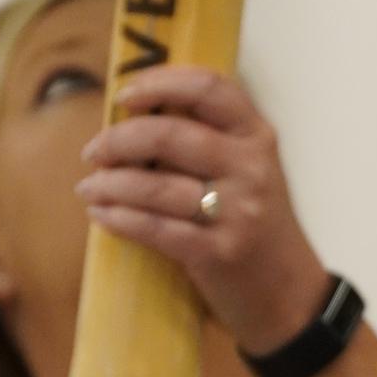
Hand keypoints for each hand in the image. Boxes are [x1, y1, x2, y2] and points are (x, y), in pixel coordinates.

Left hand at [77, 67, 330, 355]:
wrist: (289, 293)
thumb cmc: (255, 224)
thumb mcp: (248, 170)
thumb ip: (208, 138)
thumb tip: (134, 116)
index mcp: (258, 136)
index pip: (209, 87)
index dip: (160, 82)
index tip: (124, 94)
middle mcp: (252, 167)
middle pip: (170, 134)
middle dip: (118, 140)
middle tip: (93, 152)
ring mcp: (239, 211)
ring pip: (156, 186)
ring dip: (109, 185)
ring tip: (88, 189)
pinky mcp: (219, 252)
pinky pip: (155, 228)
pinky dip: (120, 219)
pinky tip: (101, 215)